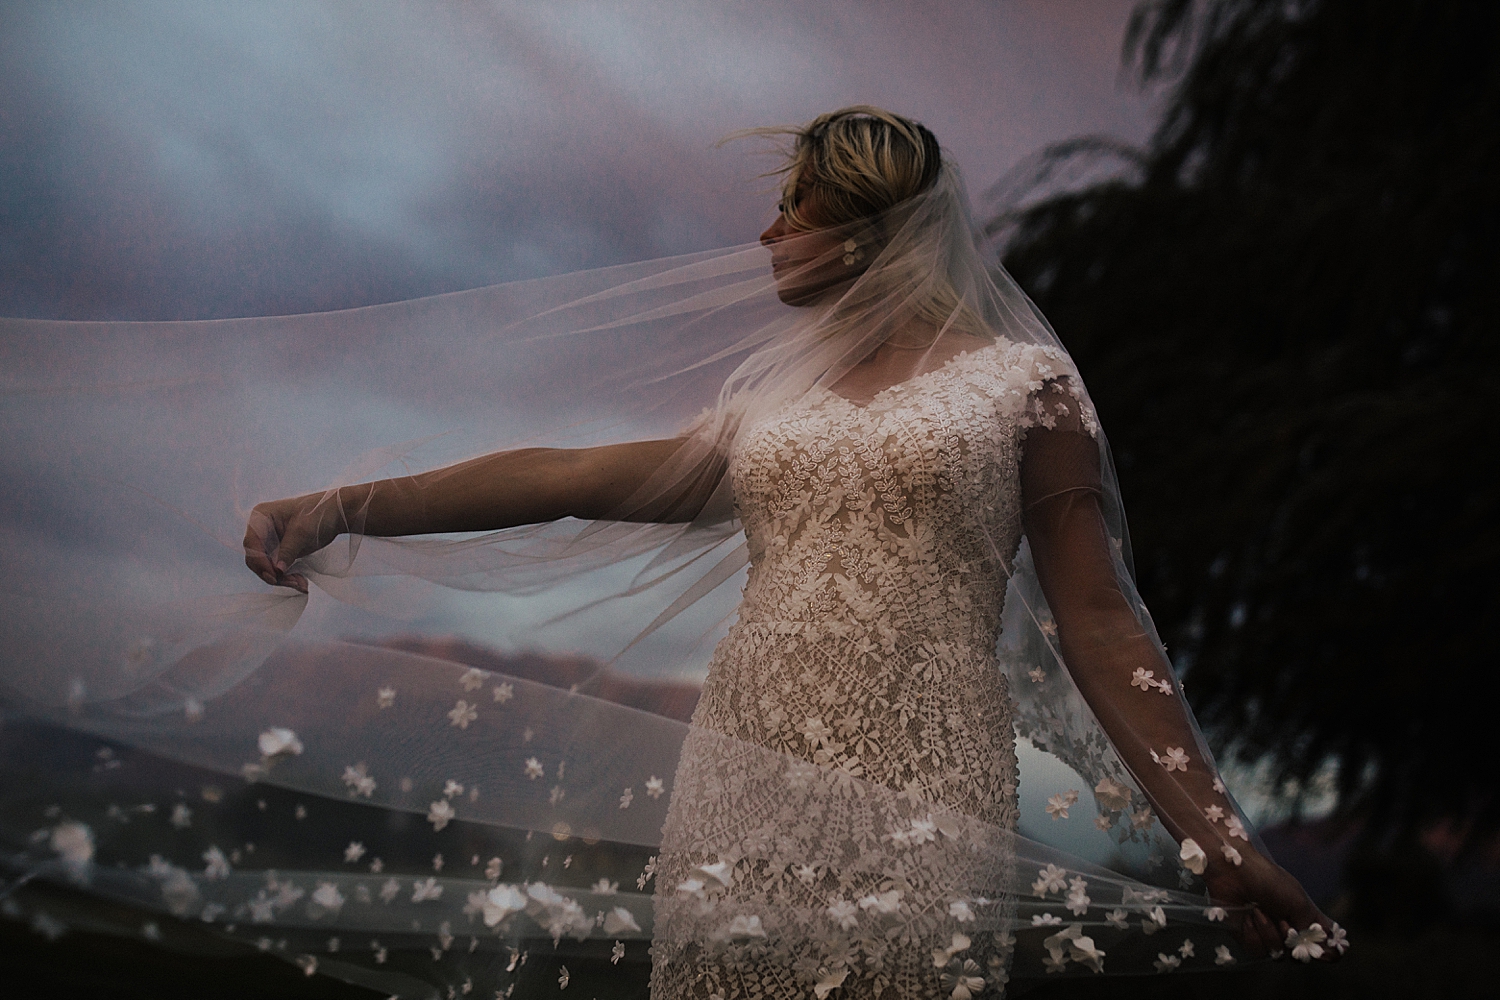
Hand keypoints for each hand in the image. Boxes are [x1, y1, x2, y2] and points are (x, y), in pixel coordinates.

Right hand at [243, 493, 340, 592]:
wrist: (336, 514)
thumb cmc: (318, 513)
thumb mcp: (302, 531)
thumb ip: (288, 550)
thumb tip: (277, 570)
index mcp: (261, 517)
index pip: (251, 543)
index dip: (259, 561)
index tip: (274, 574)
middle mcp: (261, 530)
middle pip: (257, 559)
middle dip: (272, 574)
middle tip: (292, 582)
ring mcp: (270, 542)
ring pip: (267, 568)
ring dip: (282, 579)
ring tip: (302, 584)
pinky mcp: (280, 552)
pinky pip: (278, 570)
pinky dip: (288, 577)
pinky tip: (301, 582)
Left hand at [1203, 850, 1344, 960]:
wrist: (1234, 872)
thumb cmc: (1269, 881)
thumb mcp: (1299, 902)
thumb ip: (1312, 928)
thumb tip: (1320, 950)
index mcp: (1305, 917)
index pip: (1324, 943)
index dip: (1328, 952)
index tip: (1324, 952)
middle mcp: (1289, 928)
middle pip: (1299, 956)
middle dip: (1290, 939)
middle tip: (1283, 921)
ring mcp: (1268, 934)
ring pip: (1278, 955)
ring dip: (1269, 932)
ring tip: (1259, 910)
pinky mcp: (1248, 937)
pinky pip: (1257, 950)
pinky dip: (1253, 933)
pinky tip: (1248, 917)